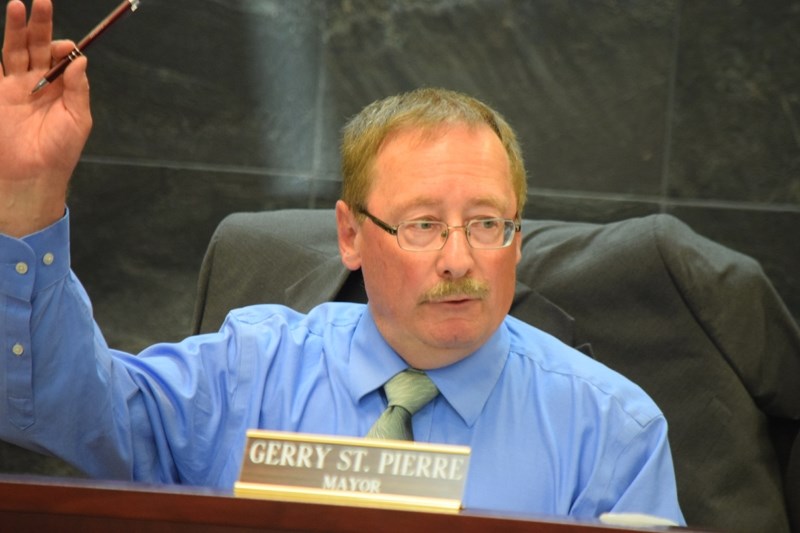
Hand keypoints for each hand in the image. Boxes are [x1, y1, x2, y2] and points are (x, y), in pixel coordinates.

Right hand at [0, 0, 91, 236]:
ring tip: (17, 6)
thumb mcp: (78, 120)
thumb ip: (78, 89)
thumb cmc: (60, 151)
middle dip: (38, 25)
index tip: (65, 47)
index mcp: (60, 88)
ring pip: (13, 50)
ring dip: (15, 29)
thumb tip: (80, 60)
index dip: (62, 46)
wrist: (34, 176)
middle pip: (35, 46)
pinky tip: (1, 34)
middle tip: (41, 2)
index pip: (59, 57)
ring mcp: (13, 87)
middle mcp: (37, 83)